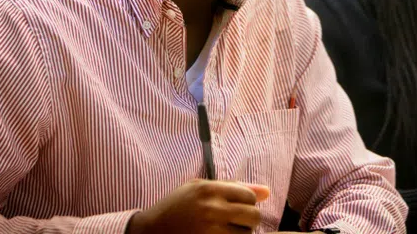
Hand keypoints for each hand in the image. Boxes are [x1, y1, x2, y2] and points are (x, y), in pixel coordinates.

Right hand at [128, 179, 269, 233]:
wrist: (149, 231)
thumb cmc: (176, 207)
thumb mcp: (199, 188)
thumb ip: (233, 187)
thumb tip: (267, 191)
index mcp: (209, 190)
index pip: (249, 196)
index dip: (246, 203)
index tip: (235, 208)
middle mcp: (211, 209)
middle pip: (253, 216)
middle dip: (248, 220)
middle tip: (233, 222)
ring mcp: (210, 231)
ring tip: (224, 231)